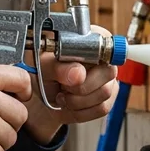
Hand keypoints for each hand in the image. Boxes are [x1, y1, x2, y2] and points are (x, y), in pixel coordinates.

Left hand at [23, 25, 119, 143]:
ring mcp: (109, 79)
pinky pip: (103, 108)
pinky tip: (70, 105)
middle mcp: (104, 57)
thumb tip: (78, 73)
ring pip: (105, 93)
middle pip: (108, 72)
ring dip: (78, 101)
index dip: (88, 62)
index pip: (103, 46)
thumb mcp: (41, 66)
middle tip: (62, 87)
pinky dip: (82, 112)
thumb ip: (56, 67)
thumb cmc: (42, 74)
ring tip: (63, 95)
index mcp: (90, 39)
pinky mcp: (108, 98)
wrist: (41, 97)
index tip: (73, 72)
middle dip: (80, 87)